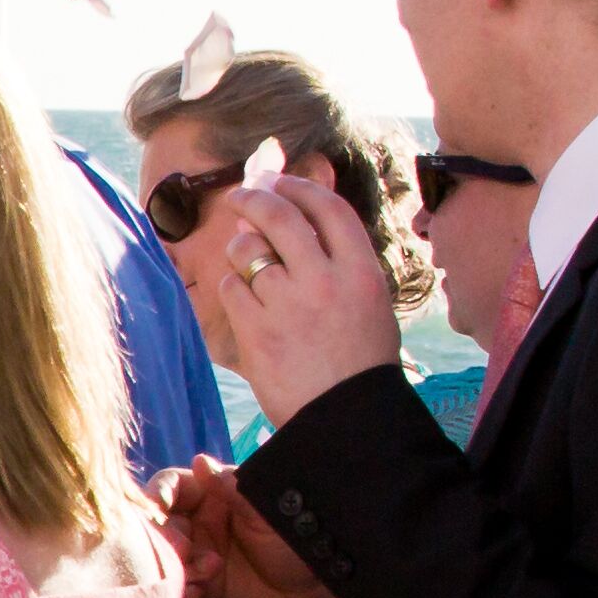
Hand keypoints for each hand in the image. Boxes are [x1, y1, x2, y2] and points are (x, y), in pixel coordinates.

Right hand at [156, 459, 335, 597]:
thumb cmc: (301, 551)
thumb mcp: (272, 515)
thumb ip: (236, 490)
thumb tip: (200, 463)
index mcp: (212, 502)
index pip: (172, 487)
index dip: (158, 492)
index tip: (157, 504)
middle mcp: (195, 532)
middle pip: (154, 525)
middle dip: (162, 535)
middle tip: (184, 548)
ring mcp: (190, 567)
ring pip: (155, 562)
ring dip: (172, 566)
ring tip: (207, 575)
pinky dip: (176, 595)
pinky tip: (201, 594)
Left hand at [195, 171, 408, 426]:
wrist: (345, 417)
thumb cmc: (358, 360)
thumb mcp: (367, 302)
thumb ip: (335, 260)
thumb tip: (282, 217)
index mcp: (361, 271)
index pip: (327, 208)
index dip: (298, 187)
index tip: (279, 181)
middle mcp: (325, 280)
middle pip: (279, 216)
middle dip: (254, 197)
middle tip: (240, 195)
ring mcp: (288, 304)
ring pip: (247, 250)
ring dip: (240, 249)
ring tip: (248, 263)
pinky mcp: (255, 329)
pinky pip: (230, 287)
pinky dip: (232, 287)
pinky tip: (245, 301)